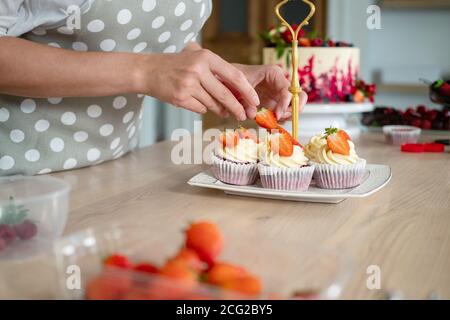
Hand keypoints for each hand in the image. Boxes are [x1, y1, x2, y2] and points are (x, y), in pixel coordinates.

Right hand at [138, 49, 259, 120]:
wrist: (148, 71)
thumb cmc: (177, 66)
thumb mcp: (197, 60)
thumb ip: (217, 72)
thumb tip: (240, 92)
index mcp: (206, 57)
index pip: (235, 76)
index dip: (247, 90)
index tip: (255, 100)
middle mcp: (198, 70)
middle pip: (225, 94)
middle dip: (237, 108)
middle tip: (243, 115)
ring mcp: (189, 84)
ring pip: (213, 104)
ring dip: (220, 110)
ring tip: (223, 111)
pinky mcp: (181, 98)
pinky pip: (200, 109)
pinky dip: (202, 108)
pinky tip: (195, 102)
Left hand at [233, 64, 307, 120]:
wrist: (229, 80)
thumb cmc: (235, 77)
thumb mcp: (239, 84)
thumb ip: (246, 98)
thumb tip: (253, 115)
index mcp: (275, 73)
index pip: (288, 90)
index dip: (285, 104)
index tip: (277, 116)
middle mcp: (280, 83)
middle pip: (299, 97)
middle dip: (294, 110)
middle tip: (281, 119)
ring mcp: (279, 95)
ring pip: (292, 108)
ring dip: (283, 117)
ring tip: (268, 121)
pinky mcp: (274, 104)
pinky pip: (282, 114)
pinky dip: (276, 120)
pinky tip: (265, 122)